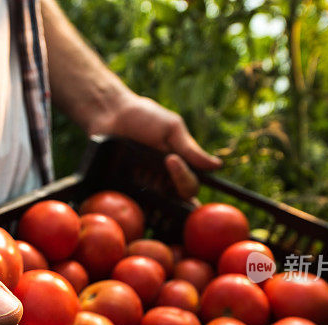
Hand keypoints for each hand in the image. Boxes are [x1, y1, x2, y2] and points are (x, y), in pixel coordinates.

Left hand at [88, 93, 221, 200]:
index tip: (170, 160)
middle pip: (174, 201)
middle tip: (153, 172)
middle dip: (167, 192)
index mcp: (180, 168)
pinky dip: (133, 207)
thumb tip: (217, 166)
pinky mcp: (125, 189)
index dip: (184, 181)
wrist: (110, 113)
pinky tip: (129, 202)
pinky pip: (133, 204)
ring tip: (139, 181)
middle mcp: (164, 181)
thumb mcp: (171, 129)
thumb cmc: (144, 116)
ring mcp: (144, 186)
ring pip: (154, 206)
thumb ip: (190, 150)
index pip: (190, 186)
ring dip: (150, 200)